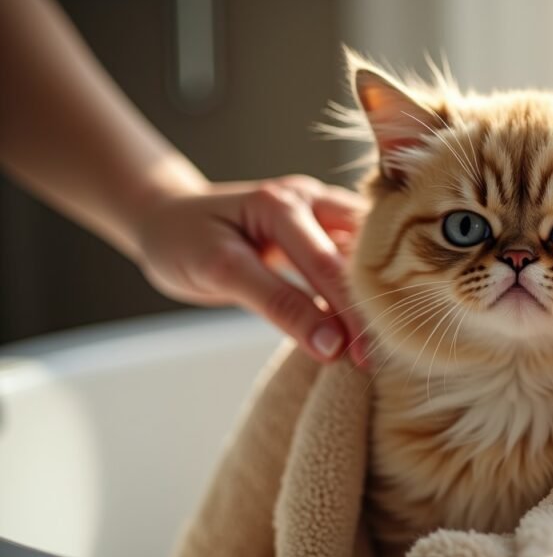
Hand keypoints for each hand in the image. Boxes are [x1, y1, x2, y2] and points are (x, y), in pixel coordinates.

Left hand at [136, 174, 369, 362]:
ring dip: (374, 293)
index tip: (361, 357)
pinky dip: (360, 288)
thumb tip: (332, 345)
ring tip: (381, 340)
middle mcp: (309, 199)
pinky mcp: (320, 229)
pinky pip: (352, 258)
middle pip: (359, 253)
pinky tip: (366, 320)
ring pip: (365, 252)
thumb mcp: (221, 272)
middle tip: (379, 355)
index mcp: (283, 204)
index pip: (327, 264)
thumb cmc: (183, 242)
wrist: (167, 218)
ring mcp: (318, 211)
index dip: (348, 312)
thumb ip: (278, 306)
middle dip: (372, 303)